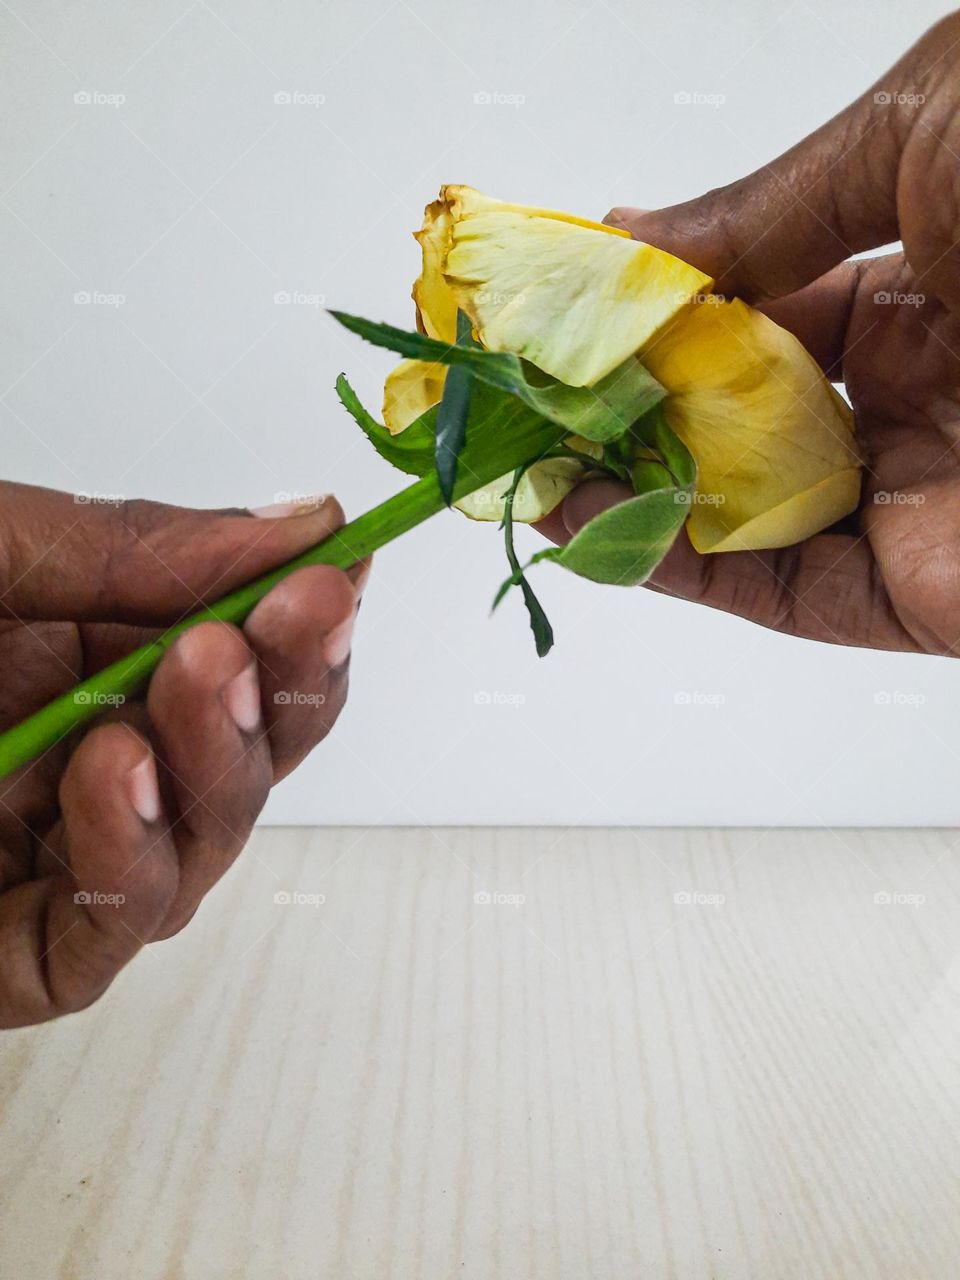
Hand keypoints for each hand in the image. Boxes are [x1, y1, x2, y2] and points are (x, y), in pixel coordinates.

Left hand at [0, 484, 365, 1026]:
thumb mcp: (1, 551)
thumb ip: (136, 549)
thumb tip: (301, 522)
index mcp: (86, 658)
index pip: (243, 658)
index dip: (306, 624)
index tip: (347, 572)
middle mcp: (91, 759)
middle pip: (250, 756)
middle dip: (292, 687)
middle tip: (300, 615)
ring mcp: (56, 854)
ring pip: (202, 845)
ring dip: (224, 762)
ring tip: (198, 676)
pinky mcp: (15, 952)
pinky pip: (106, 936)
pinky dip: (134, 863)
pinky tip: (117, 775)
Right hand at [540, 12, 959, 655]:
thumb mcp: (919, 136)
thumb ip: (766, 203)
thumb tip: (634, 229)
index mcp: (927, 275)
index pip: (752, 308)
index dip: (650, 317)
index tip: (564, 319)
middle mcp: (919, 389)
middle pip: (735, 419)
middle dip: (624, 411)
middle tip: (526, 399)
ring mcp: (919, 494)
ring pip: (744, 512)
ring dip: (630, 493)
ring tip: (530, 464)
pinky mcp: (927, 593)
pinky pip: (781, 589)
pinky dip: (680, 568)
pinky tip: (597, 526)